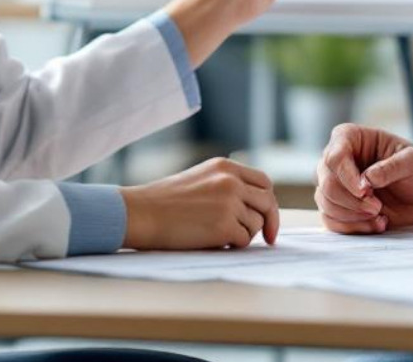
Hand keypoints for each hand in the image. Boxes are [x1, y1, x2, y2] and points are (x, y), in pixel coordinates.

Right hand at [120, 157, 279, 250]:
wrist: (141, 213)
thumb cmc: (165, 201)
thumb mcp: (201, 179)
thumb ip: (227, 185)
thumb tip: (254, 207)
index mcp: (226, 167)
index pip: (263, 183)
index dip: (268, 202)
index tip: (267, 217)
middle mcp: (231, 181)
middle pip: (268, 203)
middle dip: (270, 222)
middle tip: (268, 239)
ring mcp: (229, 202)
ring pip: (256, 224)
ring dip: (243, 234)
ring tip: (217, 234)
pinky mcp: (224, 225)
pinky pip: (243, 240)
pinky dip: (233, 245)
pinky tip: (213, 241)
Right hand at [315, 124, 412, 233]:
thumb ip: (392, 167)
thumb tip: (367, 179)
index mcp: (350, 138)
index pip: (334, 157)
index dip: (347, 178)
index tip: (366, 191)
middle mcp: (337, 159)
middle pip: (327, 183)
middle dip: (352, 202)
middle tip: (377, 207)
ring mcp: (335, 183)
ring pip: (326, 204)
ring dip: (353, 216)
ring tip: (379, 216)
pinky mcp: (338, 206)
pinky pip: (331, 221)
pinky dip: (353, 227)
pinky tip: (376, 224)